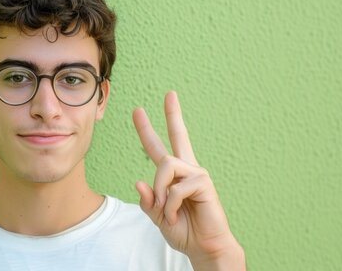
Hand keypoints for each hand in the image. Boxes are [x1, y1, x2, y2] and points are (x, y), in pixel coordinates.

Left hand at [133, 91, 244, 269]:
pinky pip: (175, 188)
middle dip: (173, 114)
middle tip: (170, 94)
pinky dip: (169, 205)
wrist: (203, 248)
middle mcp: (186, 170)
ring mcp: (196, 174)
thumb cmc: (183, 231)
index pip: (158, 148)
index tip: (140, 111)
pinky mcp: (203, 183)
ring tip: (164, 210)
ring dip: (159, 190)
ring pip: (166, 164)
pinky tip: (175, 215)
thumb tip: (138, 182)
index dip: (147, 131)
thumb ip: (148, 201)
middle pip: (178, 136)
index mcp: (174, 176)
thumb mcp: (158, 217)